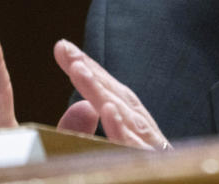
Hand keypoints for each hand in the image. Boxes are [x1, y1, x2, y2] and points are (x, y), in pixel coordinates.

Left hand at [54, 39, 170, 150]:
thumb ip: (84, 136)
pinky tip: (108, 109)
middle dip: (92, 72)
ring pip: (127, 119)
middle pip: (119, 100)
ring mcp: (154, 155)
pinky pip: (136, 151)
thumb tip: (83, 104)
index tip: (64, 49)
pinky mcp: (153, 174)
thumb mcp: (100, 158)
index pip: (113, 98)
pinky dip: (122, 130)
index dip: (91, 72)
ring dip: (102, 92)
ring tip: (77, 69)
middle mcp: (148, 141)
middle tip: (64, 47)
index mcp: (138, 137)